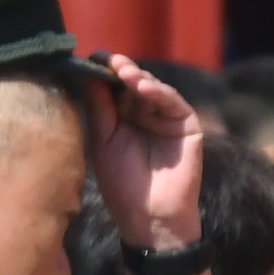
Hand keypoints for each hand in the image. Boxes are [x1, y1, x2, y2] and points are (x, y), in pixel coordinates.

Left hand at [79, 54, 210, 252]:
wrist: (150, 217)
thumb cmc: (122, 185)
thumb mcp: (103, 141)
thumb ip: (99, 108)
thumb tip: (87, 72)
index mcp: (123, 116)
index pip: (115, 86)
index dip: (105, 71)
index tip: (91, 57)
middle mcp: (145, 112)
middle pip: (133, 82)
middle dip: (120, 69)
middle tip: (107, 60)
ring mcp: (167, 117)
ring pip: (153, 87)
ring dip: (138, 77)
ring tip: (123, 71)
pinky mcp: (187, 124)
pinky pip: (172, 101)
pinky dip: (158, 92)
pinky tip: (143, 87)